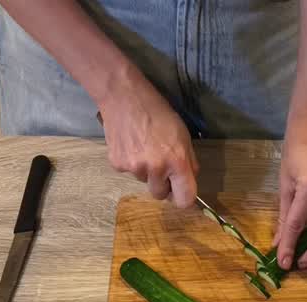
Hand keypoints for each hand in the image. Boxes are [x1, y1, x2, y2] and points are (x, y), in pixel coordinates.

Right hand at [98, 73, 197, 207]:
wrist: (123, 97)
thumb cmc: (158, 112)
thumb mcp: (182, 134)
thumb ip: (188, 161)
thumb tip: (189, 181)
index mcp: (177, 162)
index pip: (184, 199)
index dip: (184, 198)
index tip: (181, 194)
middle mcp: (155, 169)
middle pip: (160, 194)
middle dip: (162, 184)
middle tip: (160, 163)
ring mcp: (134, 168)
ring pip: (143, 181)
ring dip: (146, 170)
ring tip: (143, 146)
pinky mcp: (117, 165)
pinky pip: (129, 172)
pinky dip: (131, 162)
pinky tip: (131, 144)